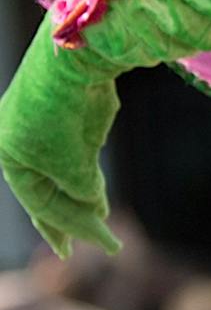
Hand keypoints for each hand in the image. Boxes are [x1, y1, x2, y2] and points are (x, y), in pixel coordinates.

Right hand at [0, 21, 121, 257]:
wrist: (75, 59)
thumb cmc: (60, 113)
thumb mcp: (68, 160)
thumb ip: (80, 186)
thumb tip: (94, 206)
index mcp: (11, 157)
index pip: (39, 202)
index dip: (60, 227)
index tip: (72, 250)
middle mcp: (26, 146)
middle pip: (48, 193)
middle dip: (68, 222)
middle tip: (86, 246)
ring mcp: (52, 131)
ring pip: (67, 175)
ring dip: (84, 200)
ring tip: (101, 220)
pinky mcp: (78, 118)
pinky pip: (82, 154)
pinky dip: (90, 176)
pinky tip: (98, 195)